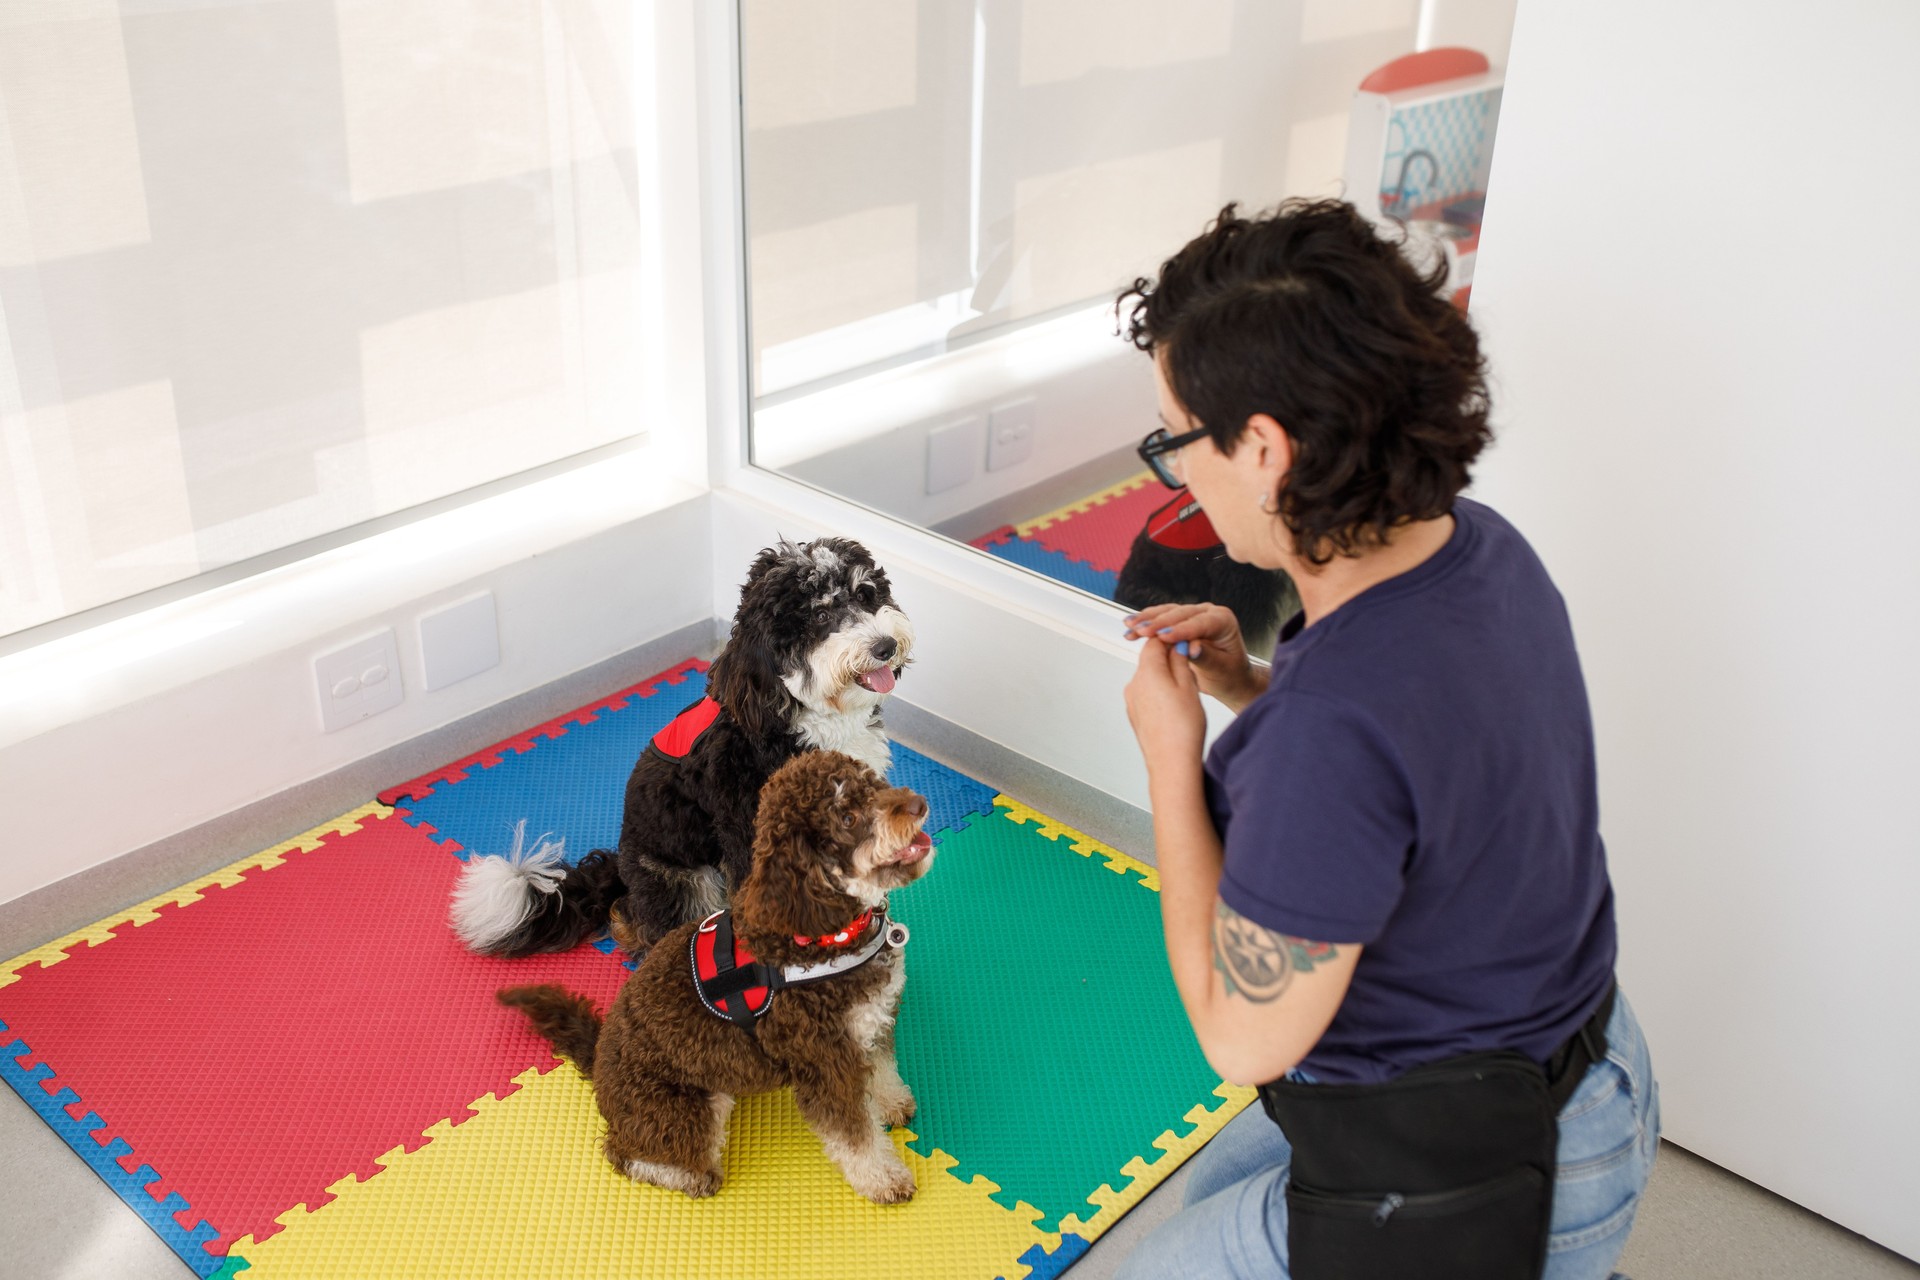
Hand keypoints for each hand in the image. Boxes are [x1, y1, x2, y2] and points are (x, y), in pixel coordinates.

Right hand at [1123, 603, 1266, 712]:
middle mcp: (1208, 613)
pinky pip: (1161, 618)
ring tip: (1130, 628)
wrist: (1228, 677)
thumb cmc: (1229, 674)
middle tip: (1140, 631)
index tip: (1163, 637)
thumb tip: (1192, 649)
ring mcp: (1193, 615)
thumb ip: (1206, 657)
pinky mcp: (1181, 621)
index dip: (1180, 629)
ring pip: (1167, 613)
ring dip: (1147, 620)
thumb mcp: (1220, 669)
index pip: (1199, 623)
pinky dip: (1146, 623)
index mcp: (1223, 621)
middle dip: (1158, 623)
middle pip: (1179, 614)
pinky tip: (1131, 626)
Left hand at [1124, 636, 1207, 783]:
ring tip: (1185, 694)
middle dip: (1168, 659)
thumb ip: (1180, 660)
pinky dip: (1159, 694)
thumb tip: (1177, 645)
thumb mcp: (1189, 686)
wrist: (1171, 764)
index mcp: (1147, 672)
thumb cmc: (1182, 729)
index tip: (1183, 642)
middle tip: (1189, 670)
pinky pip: (1146, 695)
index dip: (1171, 639)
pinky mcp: (1134, 714)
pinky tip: (1175, 708)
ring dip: (1165, 678)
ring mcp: (1132, 700)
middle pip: (1149, 659)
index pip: (1154, 641)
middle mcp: (1134, 684)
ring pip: (1149, 678)